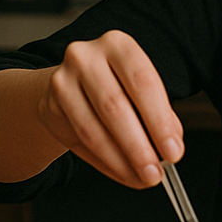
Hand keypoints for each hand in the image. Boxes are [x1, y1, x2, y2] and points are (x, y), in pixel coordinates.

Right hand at [37, 30, 183, 187]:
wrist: (73, 83)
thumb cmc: (118, 86)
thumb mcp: (144, 91)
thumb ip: (161, 116)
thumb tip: (170, 147)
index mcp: (118, 45)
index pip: (142, 83)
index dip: (159, 121)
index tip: (173, 152)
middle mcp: (85, 57)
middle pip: (115, 107)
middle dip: (139, 147)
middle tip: (156, 172)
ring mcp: (62, 81)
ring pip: (93, 129)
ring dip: (121, 160)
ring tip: (142, 177)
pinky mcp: (49, 107)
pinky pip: (79, 142)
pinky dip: (105, 162)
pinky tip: (123, 172)